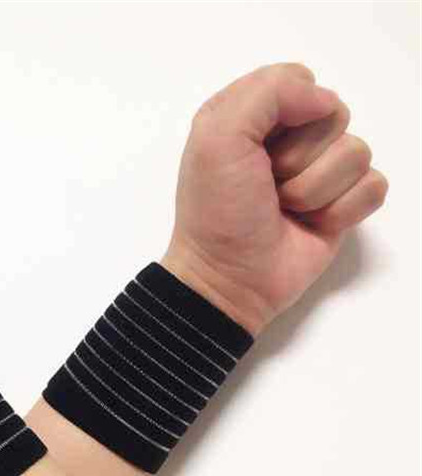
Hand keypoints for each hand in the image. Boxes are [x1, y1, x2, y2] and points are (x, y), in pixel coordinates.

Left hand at [162, 63, 386, 334]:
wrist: (230, 278)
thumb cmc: (217, 209)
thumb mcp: (218, 137)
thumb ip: (267, 93)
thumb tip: (324, 99)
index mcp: (250, 115)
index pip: (297, 80)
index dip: (287, 109)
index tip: (259, 144)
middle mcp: (286, 138)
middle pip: (334, 114)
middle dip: (300, 156)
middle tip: (267, 184)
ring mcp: (319, 171)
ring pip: (357, 151)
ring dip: (315, 189)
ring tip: (283, 209)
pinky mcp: (343, 204)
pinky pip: (373, 186)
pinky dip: (340, 210)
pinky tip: (311, 224)